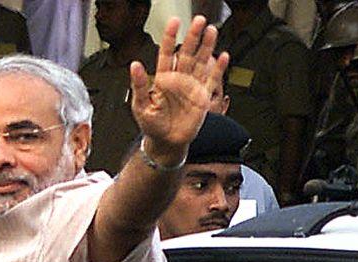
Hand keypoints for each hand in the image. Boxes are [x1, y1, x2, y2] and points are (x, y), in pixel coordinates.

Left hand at [130, 16, 228, 161]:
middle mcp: (178, 80)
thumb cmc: (152, 126)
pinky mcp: (202, 98)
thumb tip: (135, 65)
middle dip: (193, 36)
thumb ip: (139, 85)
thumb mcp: (140, 106)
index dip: (170, 37)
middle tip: (199, 21)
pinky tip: (223, 56)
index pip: (166, 53)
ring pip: (200, 62)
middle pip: (186, 53)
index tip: (174, 22)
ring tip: (211, 31)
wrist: (167, 143)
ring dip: (206, 47)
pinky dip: (218, 69)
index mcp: (162, 79)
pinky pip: (211, 80)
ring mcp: (191, 88)